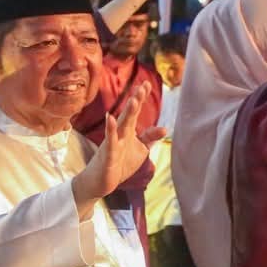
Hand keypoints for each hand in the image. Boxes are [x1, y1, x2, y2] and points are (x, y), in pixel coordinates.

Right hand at [72, 88, 165, 212]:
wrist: (101, 182)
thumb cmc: (120, 163)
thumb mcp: (139, 150)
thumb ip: (149, 138)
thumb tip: (164, 128)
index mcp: (128, 132)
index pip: (135, 112)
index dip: (141, 98)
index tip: (147, 83)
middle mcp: (120, 134)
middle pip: (129, 115)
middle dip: (136, 101)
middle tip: (142, 86)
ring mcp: (113, 143)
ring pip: (120, 126)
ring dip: (127, 113)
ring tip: (133, 100)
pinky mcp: (108, 155)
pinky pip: (110, 142)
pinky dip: (111, 131)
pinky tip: (110, 119)